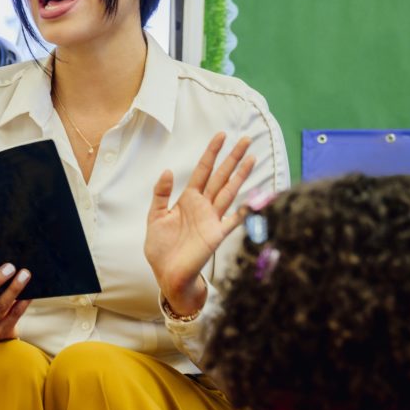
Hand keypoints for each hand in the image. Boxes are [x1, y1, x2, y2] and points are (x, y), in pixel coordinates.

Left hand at [144, 132, 255, 315]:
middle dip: (233, 158)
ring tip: (252, 158)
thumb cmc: (161, 247)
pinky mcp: (217, 235)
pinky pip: (233, 220)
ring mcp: (213, 219)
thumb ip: (161, 194)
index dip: (212, 153)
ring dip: (241, 175)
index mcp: (189, 199)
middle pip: (221, 176)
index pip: (203, 170)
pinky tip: (253, 201)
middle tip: (246, 140)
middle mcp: (204, 206)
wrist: (167, 273)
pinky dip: (243, 212)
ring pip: (229, 191)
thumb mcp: (155, 217)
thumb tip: (168, 171)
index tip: (221, 136)